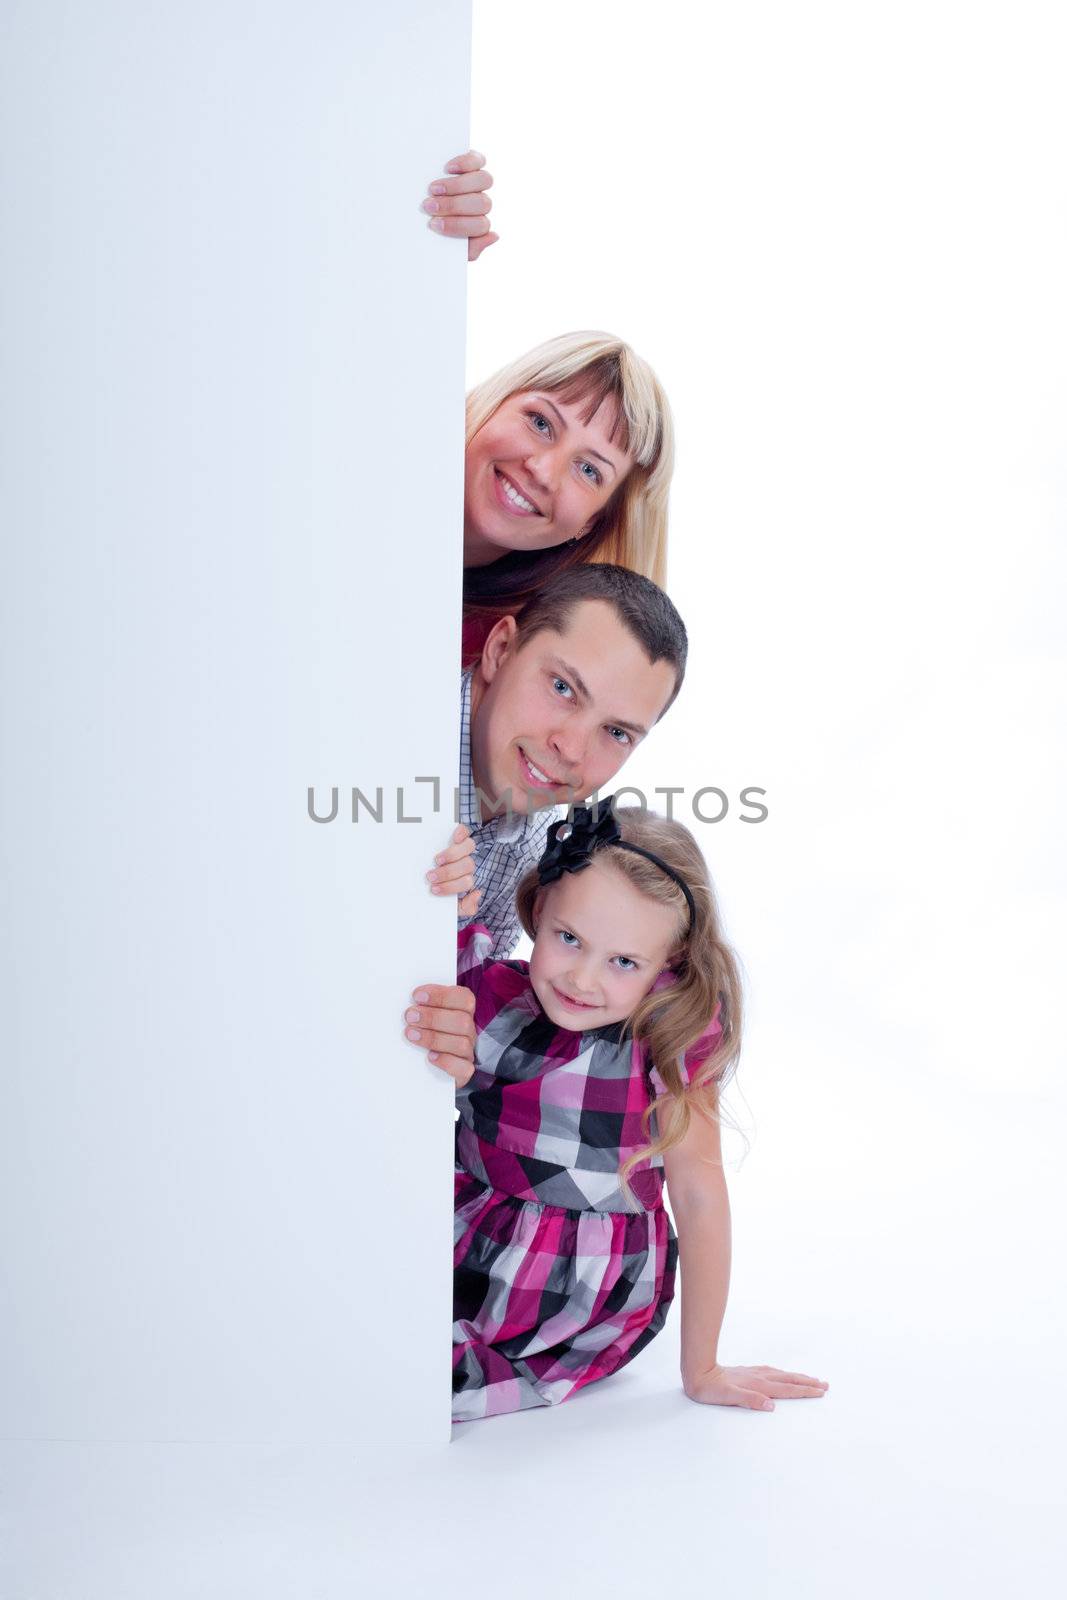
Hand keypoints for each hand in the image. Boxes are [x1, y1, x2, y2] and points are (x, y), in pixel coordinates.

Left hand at [403, 983, 476, 1085]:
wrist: (427, 1065)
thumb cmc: (423, 1030)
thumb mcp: (422, 1014)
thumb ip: (419, 1005)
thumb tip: (404, 1001)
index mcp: (462, 1010)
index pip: (463, 997)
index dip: (441, 995)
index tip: (416, 996)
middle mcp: (468, 1030)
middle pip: (462, 1021)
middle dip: (433, 1017)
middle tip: (410, 1016)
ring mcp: (467, 1051)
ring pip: (462, 1044)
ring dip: (434, 1038)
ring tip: (411, 1035)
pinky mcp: (463, 1070)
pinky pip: (464, 1068)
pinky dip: (446, 1061)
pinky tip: (430, 1057)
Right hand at [421, 150, 497, 261]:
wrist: (419, 211)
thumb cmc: (431, 232)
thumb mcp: (446, 248)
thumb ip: (471, 249)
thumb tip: (494, 235)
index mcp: (478, 225)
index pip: (481, 226)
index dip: (458, 225)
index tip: (433, 224)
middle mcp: (481, 204)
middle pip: (482, 203)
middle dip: (453, 206)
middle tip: (428, 207)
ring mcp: (478, 182)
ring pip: (483, 181)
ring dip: (456, 186)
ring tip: (433, 189)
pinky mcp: (473, 161)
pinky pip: (477, 160)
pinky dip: (465, 162)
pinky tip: (448, 168)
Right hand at [427, 824, 480, 917]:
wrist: (419, 875)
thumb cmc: (436, 891)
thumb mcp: (449, 905)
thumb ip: (465, 906)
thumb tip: (477, 893)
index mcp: (465, 880)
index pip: (467, 882)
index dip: (452, 886)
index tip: (434, 890)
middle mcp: (466, 865)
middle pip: (467, 866)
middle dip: (448, 873)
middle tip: (431, 877)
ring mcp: (463, 849)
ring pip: (469, 848)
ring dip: (452, 855)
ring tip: (437, 860)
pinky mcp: (458, 836)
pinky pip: (465, 831)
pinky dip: (461, 833)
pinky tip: (454, 838)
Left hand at [683, 1363, 828, 1410]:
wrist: (698, 1372)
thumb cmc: (711, 1389)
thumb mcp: (728, 1398)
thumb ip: (749, 1400)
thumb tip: (770, 1405)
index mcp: (758, 1385)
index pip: (787, 1389)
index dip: (804, 1391)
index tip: (820, 1391)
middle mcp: (759, 1377)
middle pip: (789, 1380)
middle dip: (807, 1383)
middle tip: (825, 1384)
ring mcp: (755, 1373)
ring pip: (782, 1375)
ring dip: (798, 1378)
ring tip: (812, 1379)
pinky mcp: (749, 1372)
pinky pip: (773, 1373)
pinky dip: (785, 1375)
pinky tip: (784, 1375)